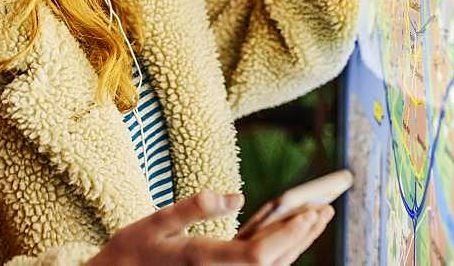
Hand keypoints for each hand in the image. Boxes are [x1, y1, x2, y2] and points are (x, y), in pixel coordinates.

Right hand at [85, 190, 334, 265]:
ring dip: (295, 246)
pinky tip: (286, 238)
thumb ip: (194, 208)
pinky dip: (278, 254)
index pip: (258, 255)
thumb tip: (237, 195)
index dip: (288, 236)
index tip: (309, 211)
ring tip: (314, 219)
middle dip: (302, 236)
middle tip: (324, 209)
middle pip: (273, 264)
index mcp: (201, 260)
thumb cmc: (129, 255)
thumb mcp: (153, 223)